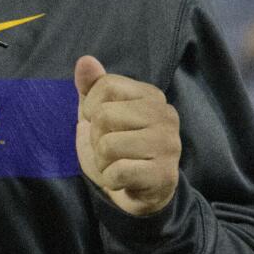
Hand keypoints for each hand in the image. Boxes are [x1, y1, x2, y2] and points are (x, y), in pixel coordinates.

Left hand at [73, 57, 180, 216]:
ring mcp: (169, 144)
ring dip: (102, 161)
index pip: (105, 85)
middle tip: (110, 150)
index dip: (91, 109)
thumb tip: (84, 60)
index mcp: (150, 95)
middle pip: (103, 115)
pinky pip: (118, 172)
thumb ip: (91, 87)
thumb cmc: (117, 149)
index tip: (102, 125)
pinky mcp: (164, 174)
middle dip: (96, 138)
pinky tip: (124, 180)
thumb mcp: (98, 115)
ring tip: (117, 163)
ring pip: (108, 145)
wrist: (138, 193)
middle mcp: (165, 115)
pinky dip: (111, 180)